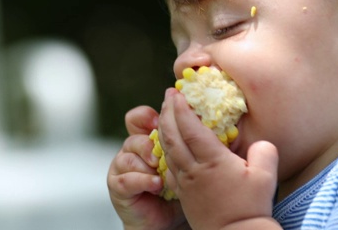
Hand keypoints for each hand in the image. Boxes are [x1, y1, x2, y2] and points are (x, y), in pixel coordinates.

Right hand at [107, 105, 187, 229]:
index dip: (147, 117)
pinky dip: (142, 180)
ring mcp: (123, 167)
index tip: (161, 121)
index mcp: (148, 138)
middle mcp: (133, 149)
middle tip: (160, 154)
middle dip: (148, 144)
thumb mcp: (189, 162)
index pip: (140, 118)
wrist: (168, 220)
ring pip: (128, 157)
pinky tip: (156, 185)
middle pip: (134, 136)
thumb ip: (195, 144)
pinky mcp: (118, 186)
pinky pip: (125, 179)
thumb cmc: (181, 188)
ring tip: (160, 173)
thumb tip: (219, 131)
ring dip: (145, 164)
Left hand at [159, 88, 279, 228]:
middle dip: (167, 112)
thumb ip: (264, 151)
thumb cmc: (251, 207)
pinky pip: (169, 166)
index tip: (177, 92)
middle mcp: (193, 169)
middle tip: (169, 96)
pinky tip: (169, 145)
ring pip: (167, 150)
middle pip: (172, 135)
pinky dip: (166, 150)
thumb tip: (260, 142)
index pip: (190, 128)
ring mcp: (185, 182)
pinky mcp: (183, 194)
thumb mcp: (266, 176)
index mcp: (212, 161)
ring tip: (166, 114)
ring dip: (164, 129)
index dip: (181, 108)